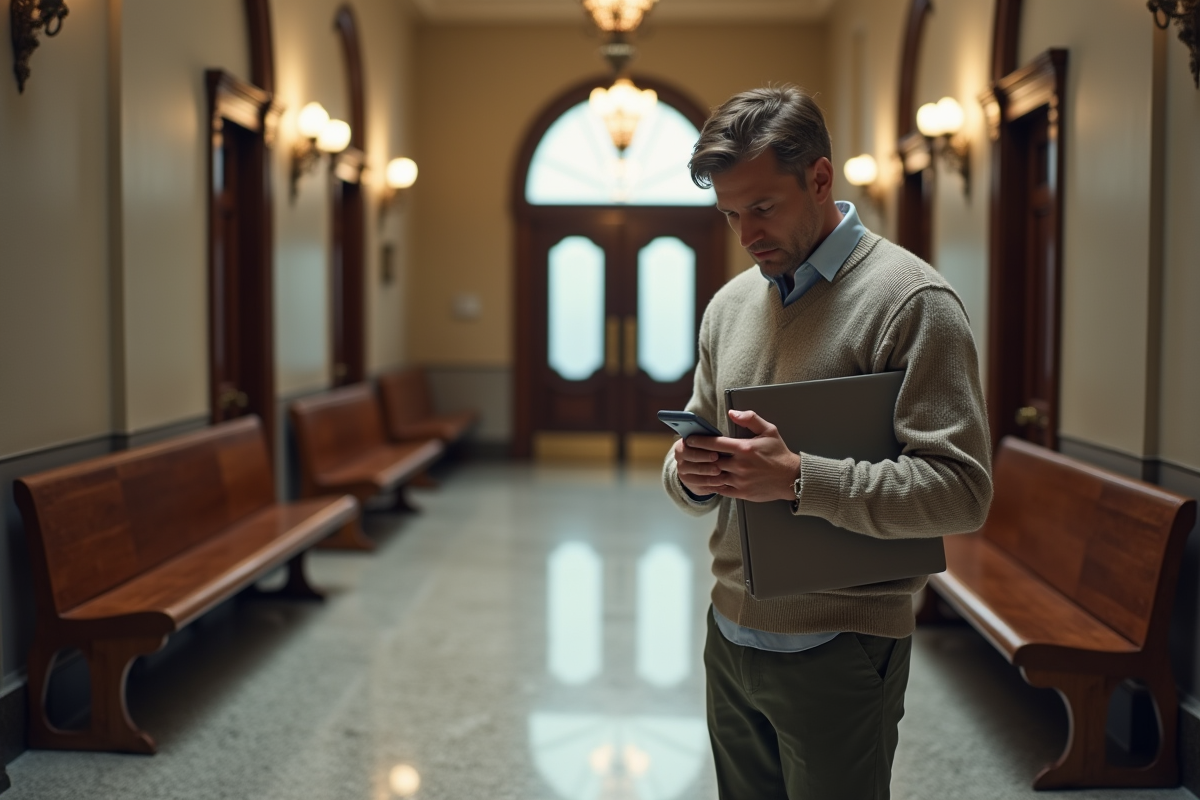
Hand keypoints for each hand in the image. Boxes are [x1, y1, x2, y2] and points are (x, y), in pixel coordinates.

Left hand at [674, 410, 800, 501]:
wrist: (791, 478)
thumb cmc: (779, 453)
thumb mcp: (769, 430)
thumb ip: (750, 418)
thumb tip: (732, 413)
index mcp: (744, 448)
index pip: (715, 443)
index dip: (699, 441)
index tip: (690, 440)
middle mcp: (740, 465)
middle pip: (711, 460)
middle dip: (700, 456)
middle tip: (690, 453)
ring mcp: (740, 480)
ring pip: (714, 476)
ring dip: (705, 471)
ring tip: (698, 466)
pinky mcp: (741, 493)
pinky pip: (721, 489)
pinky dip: (713, 484)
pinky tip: (710, 478)